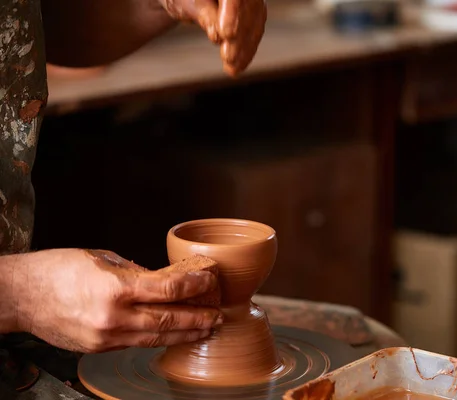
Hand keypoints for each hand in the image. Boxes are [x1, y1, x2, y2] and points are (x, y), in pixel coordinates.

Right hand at [10, 249, 222, 352]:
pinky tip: (173, 335)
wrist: (19, 296)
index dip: (195, 286)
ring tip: (205, 330)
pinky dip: (158, 339)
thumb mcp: (102, 258)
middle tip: (218, 316)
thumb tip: (161, 281)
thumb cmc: (57, 270)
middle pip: (169, 321)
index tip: (210, 281)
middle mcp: (113, 317)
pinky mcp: (98, 348)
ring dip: (184, 335)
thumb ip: (135, 273)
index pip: (169, 290)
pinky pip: (136, 343)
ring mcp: (106, 337)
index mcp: (115, 288)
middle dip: (198, 319)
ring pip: (156, 338)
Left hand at [158, 0, 266, 75]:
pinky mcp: (255, 11)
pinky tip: (238, 67)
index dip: (231, 14)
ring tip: (232, 70)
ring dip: (245, 49)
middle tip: (228, 59)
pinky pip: (255, 31)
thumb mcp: (184, 3)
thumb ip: (202, 15)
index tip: (225, 35)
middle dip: (239, 37)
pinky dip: (247, 51)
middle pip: (247, 8)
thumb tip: (218, 35)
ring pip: (255, 21)